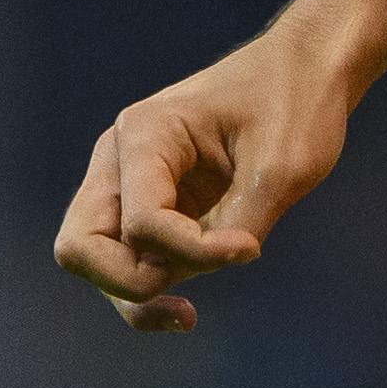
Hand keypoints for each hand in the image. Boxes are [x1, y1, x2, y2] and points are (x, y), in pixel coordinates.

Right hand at [55, 20, 365, 330]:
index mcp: (146, 133)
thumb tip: (202, 271)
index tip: (249, 249)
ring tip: (187, 315)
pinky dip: (149, 285)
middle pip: (81, 245)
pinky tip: (185, 307)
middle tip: (187, 302)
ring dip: (136, 294)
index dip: (192, 252)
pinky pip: (127, 258)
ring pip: (95, 260)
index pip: (142, 221)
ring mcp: (127, 182)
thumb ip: (239, 225)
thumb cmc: (296, 104)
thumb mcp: (284, 167)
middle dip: (127, 284)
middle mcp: (121, 157)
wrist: (306, 71)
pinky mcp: (147, 204)